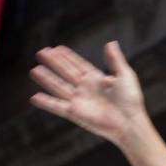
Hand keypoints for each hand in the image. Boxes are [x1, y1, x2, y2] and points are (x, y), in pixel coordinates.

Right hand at [29, 41, 146, 145]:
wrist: (129, 122)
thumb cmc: (130, 100)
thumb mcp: (124, 75)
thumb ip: (115, 60)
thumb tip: (110, 43)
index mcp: (96, 80)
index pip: (78, 65)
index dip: (67, 57)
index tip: (56, 48)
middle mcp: (85, 89)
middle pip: (66, 73)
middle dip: (54, 63)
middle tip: (41, 52)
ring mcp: (79, 101)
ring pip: (58, 87)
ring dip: (47, 78)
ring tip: (34, 70)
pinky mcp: (75, 113)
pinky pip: (57, 106)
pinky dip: (46, 102)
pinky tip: (34, 97)